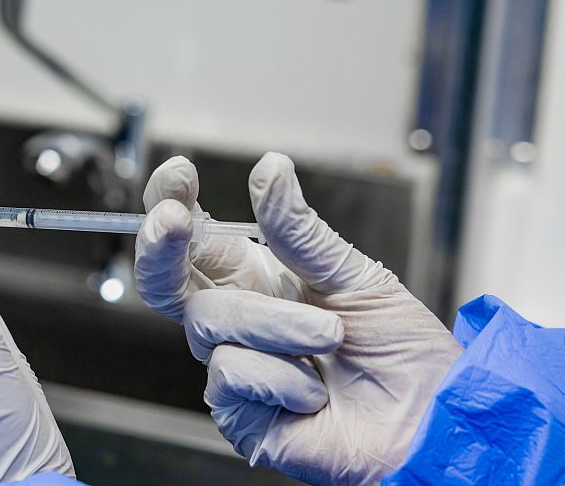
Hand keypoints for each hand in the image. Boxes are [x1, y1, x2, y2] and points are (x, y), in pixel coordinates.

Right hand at [136, 153, 461, 483]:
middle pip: (164, 282)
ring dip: (275, 324)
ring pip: (208, 321)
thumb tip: (271, 169)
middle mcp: (236, 321)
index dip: (172, 203)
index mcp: (256, 280)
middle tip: (175, 222)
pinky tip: (313, 392)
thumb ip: (300, 229)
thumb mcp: (356, 275)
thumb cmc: (402, 353)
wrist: (430, 421)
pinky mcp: (237, 414)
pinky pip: (230, 373)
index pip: (195, 238)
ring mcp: (233, 368)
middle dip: (161, 247)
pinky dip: (281, 377)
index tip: (180, 173)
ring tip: (330, 337)